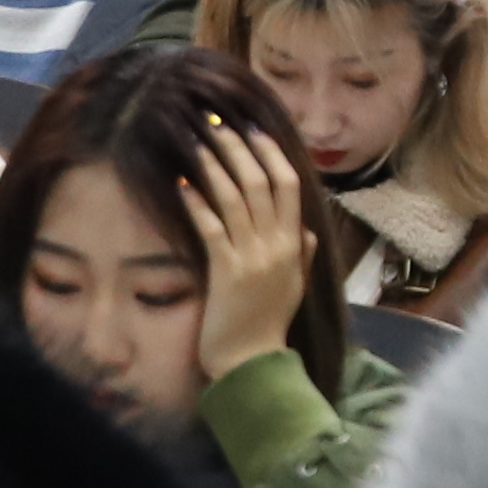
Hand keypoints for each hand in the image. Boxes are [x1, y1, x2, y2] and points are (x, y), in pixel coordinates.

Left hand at [188, 115, 320, 376]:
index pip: (289, 186)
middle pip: (261, 183)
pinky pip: (211, 227)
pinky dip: (197, 203)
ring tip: (197, 142)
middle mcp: (277, 245)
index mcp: (294, 244)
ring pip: (235, 199)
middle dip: (239, 149)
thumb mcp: (294, 286)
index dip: (271, 154)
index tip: (254, 130)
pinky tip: (183, 184)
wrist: (251, 362)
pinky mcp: (226, 272)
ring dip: (215, 167)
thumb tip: (304, 226)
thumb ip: (301, 253)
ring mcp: (252, 257)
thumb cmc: (269, 324)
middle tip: (218, 124)